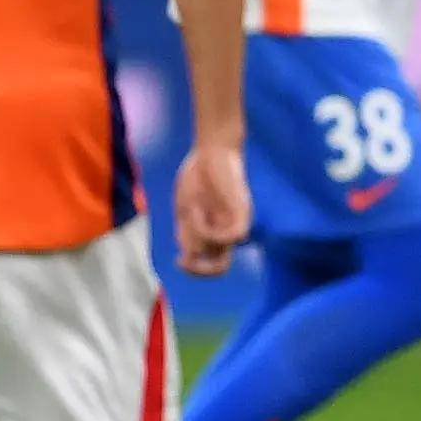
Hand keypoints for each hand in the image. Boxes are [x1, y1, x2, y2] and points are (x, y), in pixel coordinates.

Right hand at [172, 144, 250, 277]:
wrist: (211, 150)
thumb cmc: (197, 175)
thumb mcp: (185, 208)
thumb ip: (189, 231)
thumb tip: (190, 254)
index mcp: (215, 232)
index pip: (212, 263)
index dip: (196, 270)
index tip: (178, 260)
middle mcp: (229, 231)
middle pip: (220, 267)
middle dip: (199, 270)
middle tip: (182, 261)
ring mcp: (236, 222)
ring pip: (219, 250)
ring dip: (198, 236)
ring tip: (190, 209)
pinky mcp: (242, 212)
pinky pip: (232, 236)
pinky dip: (210, 230)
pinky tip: (197, 212)